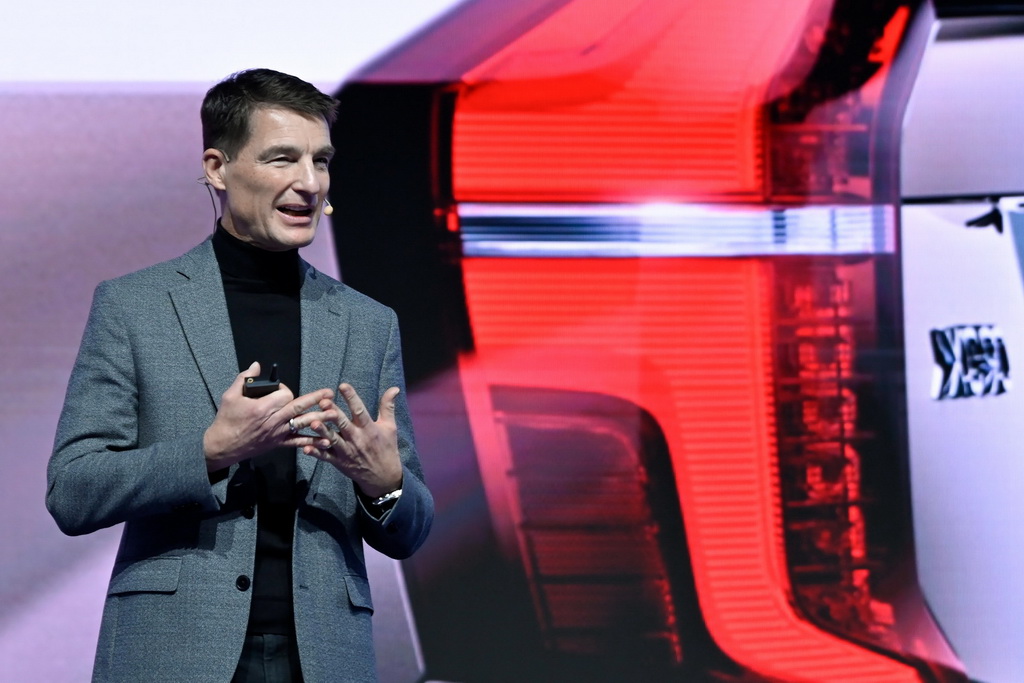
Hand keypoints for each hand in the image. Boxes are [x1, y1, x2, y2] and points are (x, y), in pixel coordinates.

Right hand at [203, 362, 335, 471]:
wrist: (222, 446)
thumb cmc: (226, 420)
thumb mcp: (230, 396)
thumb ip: (244, 378)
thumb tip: (256, 365)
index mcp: (262, 407)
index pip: (284, 395)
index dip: (285, 389)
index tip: (280, 389)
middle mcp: (273, 420)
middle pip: (298, 407)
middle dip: (316, 399)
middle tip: (330, 394)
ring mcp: (277, 433)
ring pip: (302, 424)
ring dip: (320, 418)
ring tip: (335, 414)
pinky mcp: (278, 443)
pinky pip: (298, 442)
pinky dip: (313, 442)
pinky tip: (326, 440)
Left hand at [302, 383, 402, 497]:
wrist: (384, 477)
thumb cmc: (386, 448)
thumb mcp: (390, 427)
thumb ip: (388, 407)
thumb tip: (394, 388)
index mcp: (369, 429)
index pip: (360, 411)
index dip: (351, 398)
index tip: (343, 385)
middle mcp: (357, 439)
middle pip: (344, 424)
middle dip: (333, 413)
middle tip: (323, 402)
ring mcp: (347, 452)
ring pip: (332, 440)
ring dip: (322, 431)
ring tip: (312, 422)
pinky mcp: (339, 462)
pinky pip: (326, 457)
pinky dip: (316, 453)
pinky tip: (305, 448)